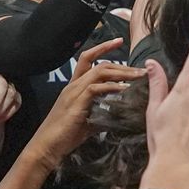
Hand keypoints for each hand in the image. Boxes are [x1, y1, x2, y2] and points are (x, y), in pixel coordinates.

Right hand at [29, 37, 146, 167]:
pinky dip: (112, 87)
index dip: (103, 48)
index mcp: (74, 87)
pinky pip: (96, 88)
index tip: (119, 41)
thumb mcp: (87, 121)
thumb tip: (119, 114)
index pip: (88, 59)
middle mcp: (73, 85)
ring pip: (99, 72)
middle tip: (141, 68)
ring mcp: (73, 93)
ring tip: (138, 76)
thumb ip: (101, 113)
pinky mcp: (76, 103)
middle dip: (122, 64)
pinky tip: (125, 89)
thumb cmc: (64, 136)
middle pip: (99, 64)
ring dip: (122, 73)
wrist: (46, 147)